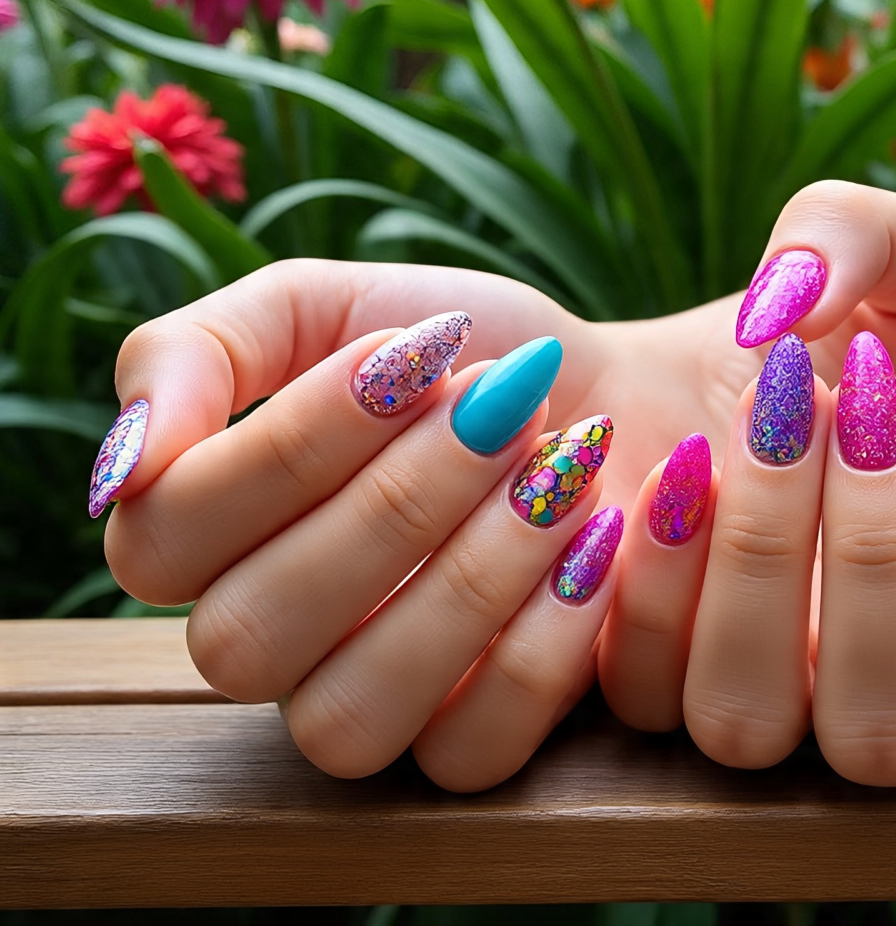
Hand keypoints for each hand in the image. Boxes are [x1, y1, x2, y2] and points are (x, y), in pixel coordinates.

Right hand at [97, 260, 751, 787]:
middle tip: (502, 404)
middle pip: (253, 633)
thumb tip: (129, 463)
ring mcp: (364, 703)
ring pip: (351, 713)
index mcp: (206, 536)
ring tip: (560, 466)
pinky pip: (470, 750)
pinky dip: (548, 633)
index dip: (292, 444)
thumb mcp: (329, 306)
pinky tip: (594, 536)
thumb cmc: (461, 353)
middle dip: (398, 499)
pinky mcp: (468, 742)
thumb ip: (202, 351)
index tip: (411, 352)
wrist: (604, 394)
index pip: (169, 535)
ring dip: (473, 572)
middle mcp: (266, 640)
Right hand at [643, 181, 895, 782]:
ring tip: (888, 413)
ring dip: (869, 559)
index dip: (613, 584)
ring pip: (864, 733)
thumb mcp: (873, 233)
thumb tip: (779, 306)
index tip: (673, 438)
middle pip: (730, 718)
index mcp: (690, 576)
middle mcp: (782, 652)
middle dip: (757, 549)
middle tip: (792, 397)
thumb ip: (820, 233)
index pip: (601, 670)